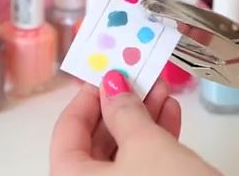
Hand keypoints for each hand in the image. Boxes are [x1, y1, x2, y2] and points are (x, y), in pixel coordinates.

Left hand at [51, 70, 220, 175]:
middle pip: (97, 140)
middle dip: (122, 104)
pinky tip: (170, 113)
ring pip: (123, 152)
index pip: (67, 130)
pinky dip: (155, 140)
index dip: (87, 97)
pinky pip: (141, 166)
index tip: (107, 72)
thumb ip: (124, 109)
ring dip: (142, 118)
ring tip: (161, 88)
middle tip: (139, 76)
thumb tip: (110, 82)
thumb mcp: (146, 145)